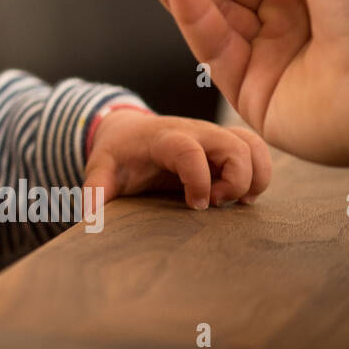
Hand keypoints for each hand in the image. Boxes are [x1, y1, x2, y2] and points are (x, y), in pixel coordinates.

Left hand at [82, 110, 271, 209]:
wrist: (128, 130)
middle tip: (214, 204)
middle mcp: (194, 131)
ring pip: (252, 145)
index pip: (188, 150)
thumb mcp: (101, 168)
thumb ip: (96, 190)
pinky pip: (256, 150)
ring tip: (237, 201)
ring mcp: (213, 136)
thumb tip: (89, 219)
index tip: (196, 206)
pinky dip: (259, 173)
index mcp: (162, 139)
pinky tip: (242, 196)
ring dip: (255, 176)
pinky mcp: (226, 143)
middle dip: (235, 180)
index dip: (198, 178)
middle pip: (233, 146)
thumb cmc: (118, 153)